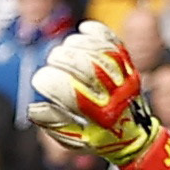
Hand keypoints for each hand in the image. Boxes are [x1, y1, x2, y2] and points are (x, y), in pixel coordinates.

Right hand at [26, 28, 169, 169]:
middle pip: (88, 67)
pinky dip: (98, 32)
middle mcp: (115, 96)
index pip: (72, 93)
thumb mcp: (75, 140)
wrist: (135, 135)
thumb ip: (55, 124)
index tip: (40, 80)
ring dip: (78, 44)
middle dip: (64, 59)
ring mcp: (124, 79)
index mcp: (99, 117)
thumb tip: (34, 109)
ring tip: (64, 49)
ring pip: (101, 52)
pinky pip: (115, 43)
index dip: (51, 81)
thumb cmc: (99, 138)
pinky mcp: (129, 66)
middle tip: (52, 60)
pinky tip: (83, 29)